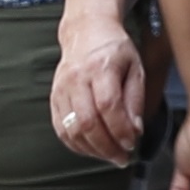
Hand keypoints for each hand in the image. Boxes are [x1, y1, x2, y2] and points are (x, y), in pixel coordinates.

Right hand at [50, 26, 146, 164]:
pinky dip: (76, 144)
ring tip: (110, 156)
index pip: (108, 106)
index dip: (120, 129)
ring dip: (92, 150)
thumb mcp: (136, 67)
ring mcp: (61, 89)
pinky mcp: (53, 98)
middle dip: (107, 146)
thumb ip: (135, 100)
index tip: (132, 142)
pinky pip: (60, 128)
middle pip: (87, 122)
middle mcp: (76, 79)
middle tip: (122, 158)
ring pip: (71, 129)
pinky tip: (92, 149)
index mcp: (100, 68)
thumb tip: (135, 130)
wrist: (85, 32)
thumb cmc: (115, 50)